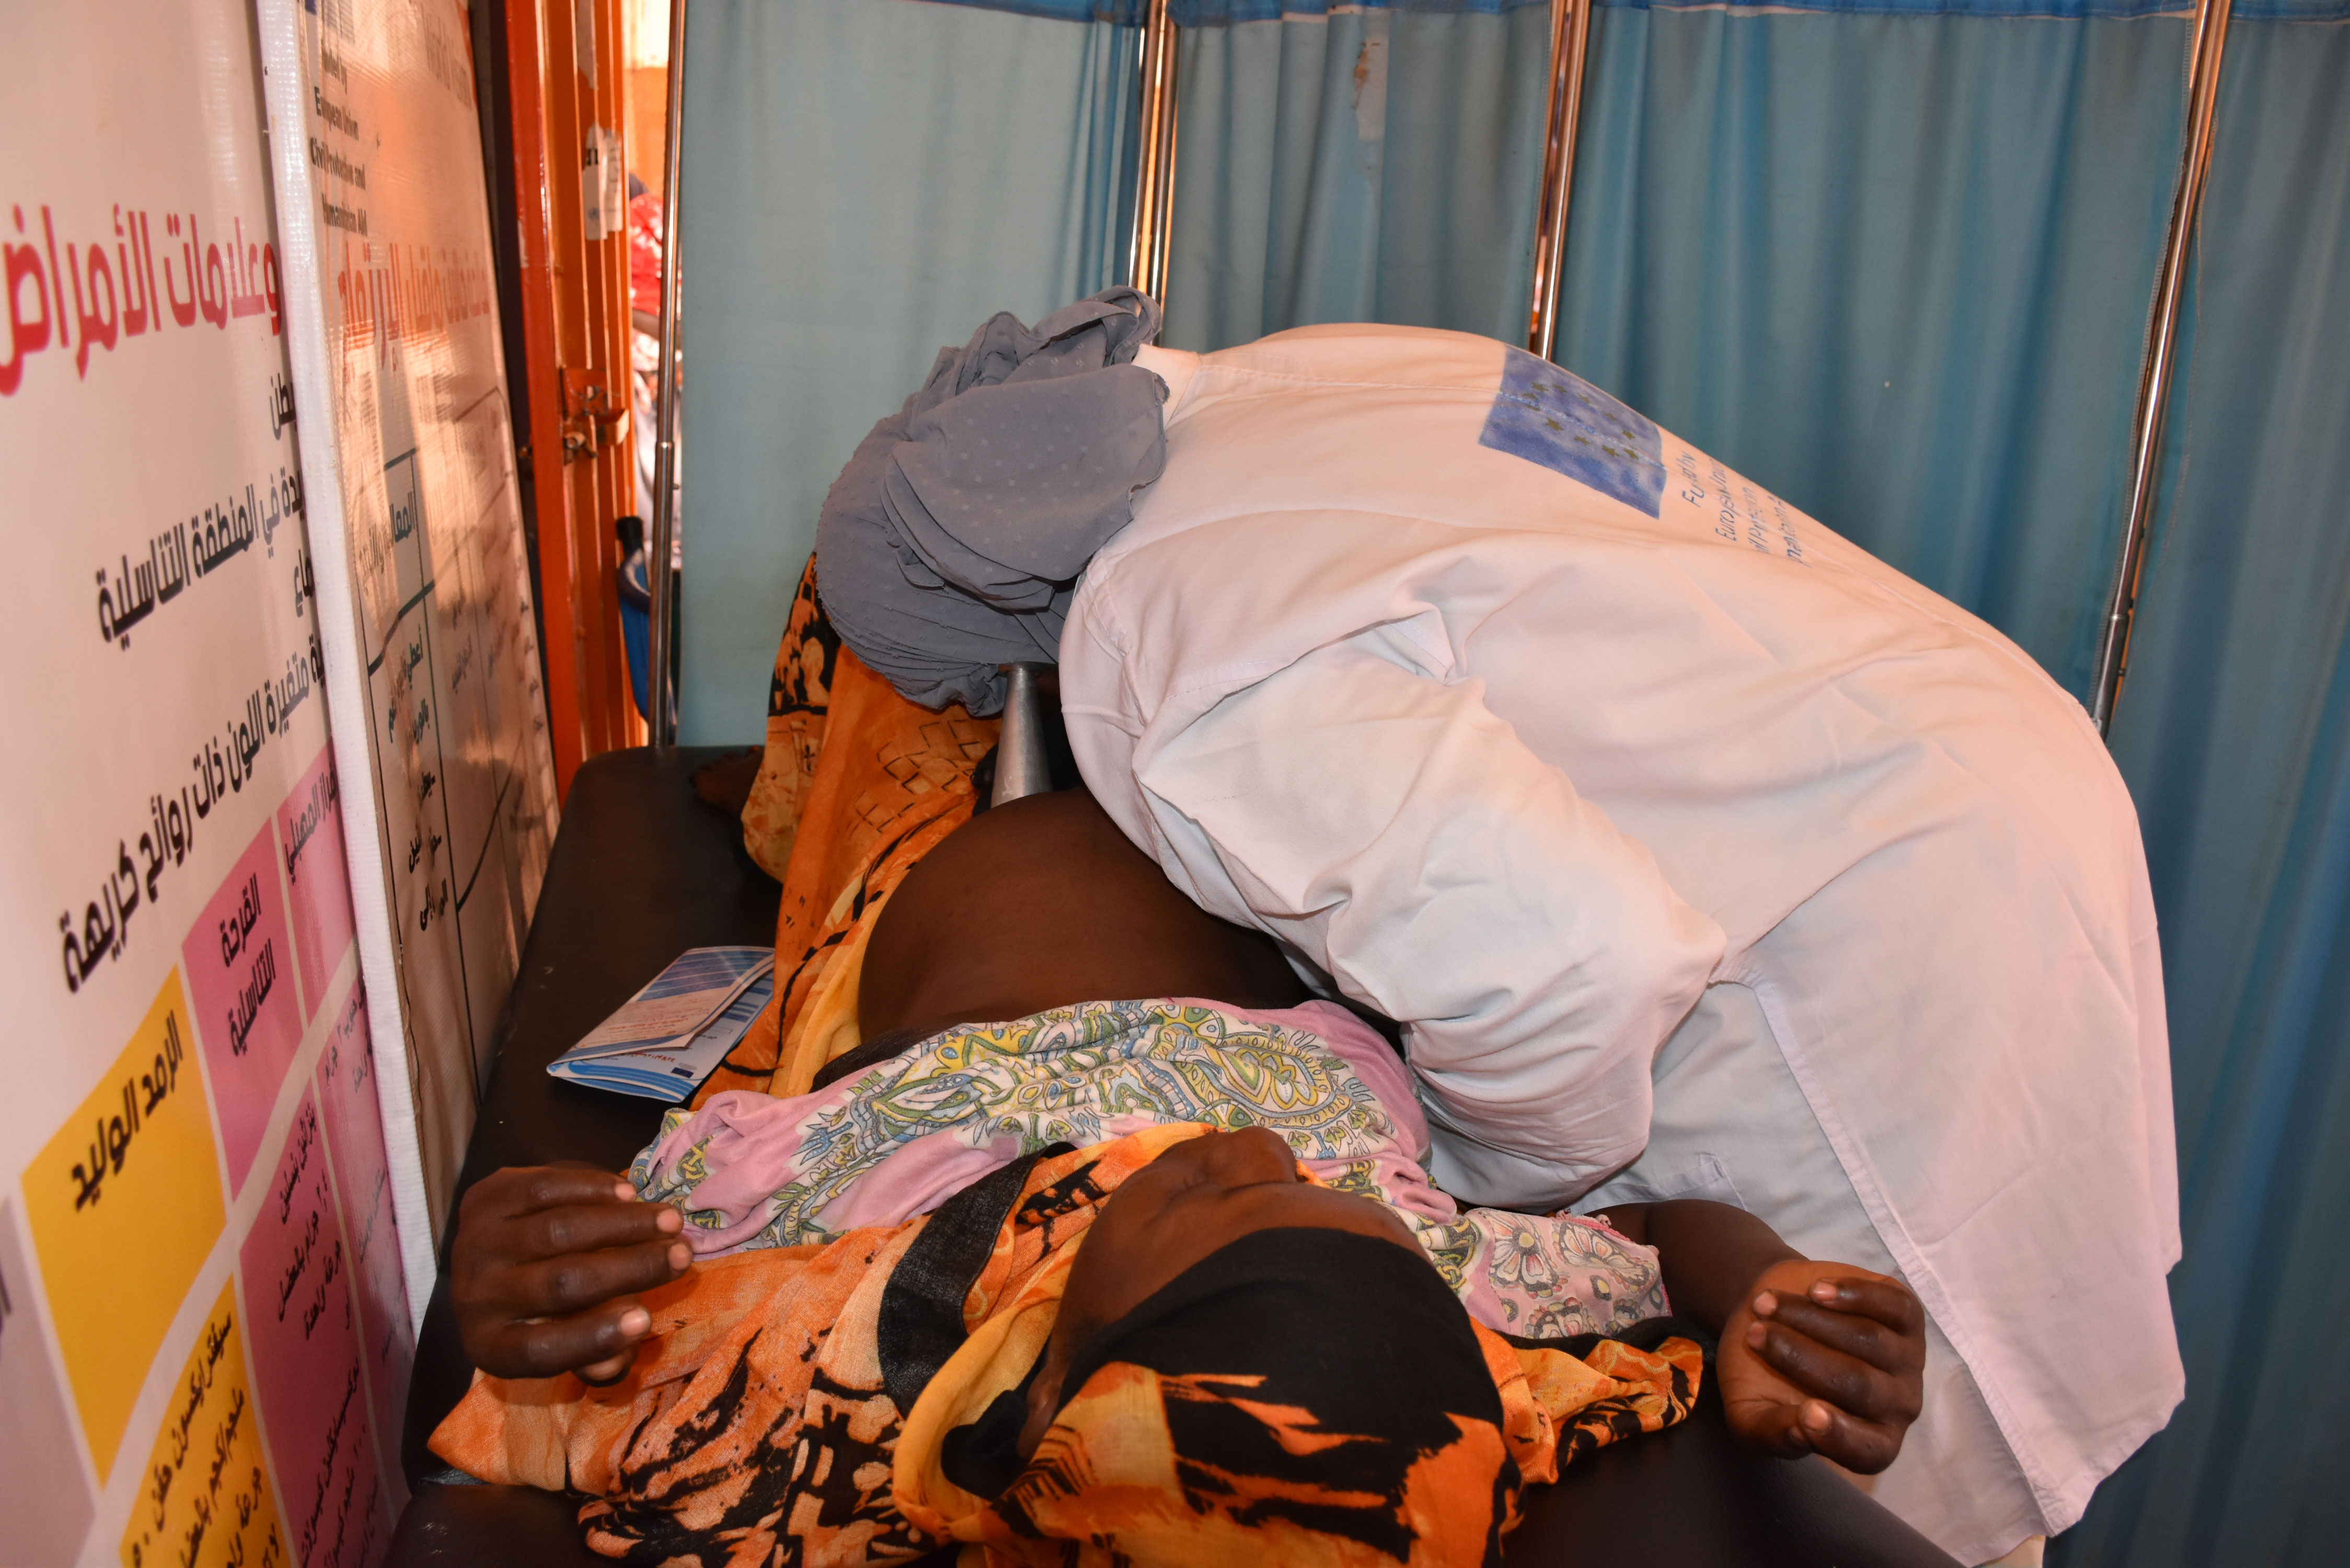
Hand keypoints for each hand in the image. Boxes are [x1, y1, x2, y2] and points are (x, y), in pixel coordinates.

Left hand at [450, 1163, 691, 1382]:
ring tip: (670, 1221)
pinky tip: (628, 1194)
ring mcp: (473, 1245)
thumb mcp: (568, 1344)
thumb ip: (599, 1356)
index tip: (647, 1320)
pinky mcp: (480, 1199)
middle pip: (559, 1284)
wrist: (492, 1256)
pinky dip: (591, 1188)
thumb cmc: (546, 1310)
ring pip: (557, 1230)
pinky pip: (543, 1189)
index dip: (594, 1336)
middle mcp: (473, 1299)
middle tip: (683, 1256)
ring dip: (624, 1223)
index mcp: (493, 1347)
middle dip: (630, 1268)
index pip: (542, 1349)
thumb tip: (622, 1355)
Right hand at [1716, 1258, 1924, 1472]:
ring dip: (1807, 1317)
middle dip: (1799, 1357)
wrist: (1769, 1316)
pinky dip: (1853, 1295)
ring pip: (1868, 1339)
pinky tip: (1816, 1290)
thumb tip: (1800, 1432)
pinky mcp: (1908, 1316)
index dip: (1839, 1435)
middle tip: (1754, 1336)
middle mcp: (1898, 1407)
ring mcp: (1908, 1359)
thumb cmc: (1760, 1375)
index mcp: (1866, 1444)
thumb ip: (1770, 1433)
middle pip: (1859, 1385)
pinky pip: (1893, 1306)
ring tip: (1763, 1305)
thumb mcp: (1749, 1413)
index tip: (1807, 1416)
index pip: (1866, 1451)